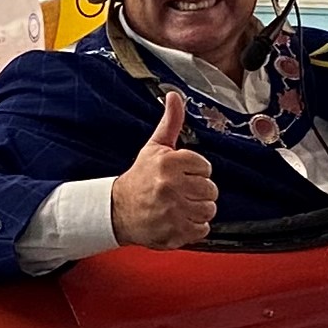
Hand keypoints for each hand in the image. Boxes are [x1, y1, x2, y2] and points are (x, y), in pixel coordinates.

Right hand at [110, 96, 218, 249]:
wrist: (117, 211)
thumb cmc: (140, 179)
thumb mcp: (154, 148)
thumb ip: (170, 122)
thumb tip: (174, 96)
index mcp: (168, 163)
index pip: (206, 167)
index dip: (195, 171)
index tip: (181, 175)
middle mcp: (170, 187)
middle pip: (211, 190)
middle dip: (198, 191)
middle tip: (180, 192)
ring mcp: (172, 211)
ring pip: (209, 210)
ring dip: (197, 210)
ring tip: (180, 206)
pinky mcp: (174, 232)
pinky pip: (202, 229)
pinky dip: (194, 227)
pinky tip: (179, 219)